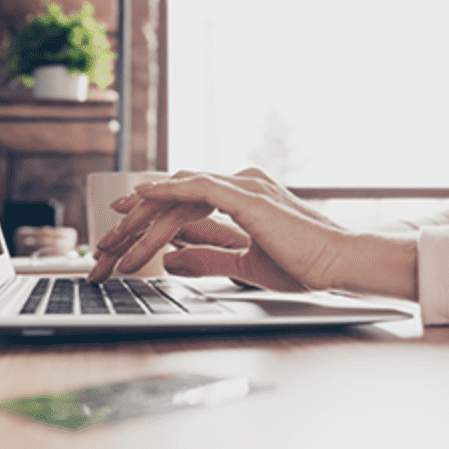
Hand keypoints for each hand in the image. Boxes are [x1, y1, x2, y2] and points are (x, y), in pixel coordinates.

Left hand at [86, 168, 419, 300]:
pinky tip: (142, 196)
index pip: (189, 198)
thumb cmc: (307, 264)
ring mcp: (244, 185)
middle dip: (140, 213)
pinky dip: (167, 190)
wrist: (341, 263)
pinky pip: (197, 187)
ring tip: (116, 228)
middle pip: (178, 192)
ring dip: (145, 211)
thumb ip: (210, 257)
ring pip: (181, 191)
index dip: (154, 209)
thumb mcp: (246, 264)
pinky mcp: (246, 195)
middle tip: (108, 230)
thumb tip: (172, 260)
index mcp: (245, 197)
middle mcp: (242, 184)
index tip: (125, 221)